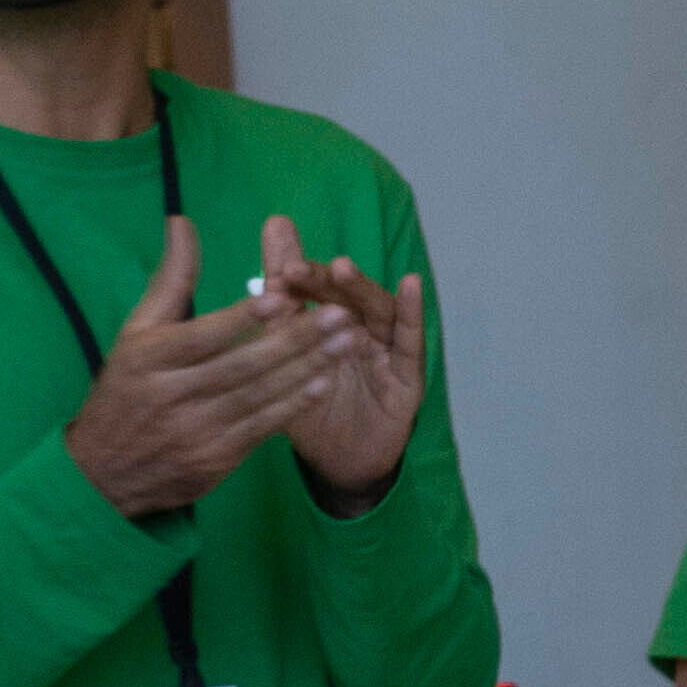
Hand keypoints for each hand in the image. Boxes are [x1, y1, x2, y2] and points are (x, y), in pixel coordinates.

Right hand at [61, 216, 330, 522]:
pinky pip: (260, 429)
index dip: (242, 318)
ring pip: (258, 396)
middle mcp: (171, 396)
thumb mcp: (137, 330)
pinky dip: (293, 406)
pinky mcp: (213, 460)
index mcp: (149, 359)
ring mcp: (194, 431)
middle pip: (240, 366)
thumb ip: (170, 279)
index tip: (282, 296)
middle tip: (341, 315)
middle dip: (295, 340)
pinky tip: (324, 383)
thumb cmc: (126, 387)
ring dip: (307, 369)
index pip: (201, 336)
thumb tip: (183, 221)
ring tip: (346, 342)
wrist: (103, 471)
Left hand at [248, 218, 427, 503]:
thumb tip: (274, 223)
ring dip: (360, 289)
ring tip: (342, 269)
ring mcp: (387, 351)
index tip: (279, 271)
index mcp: (331, 324)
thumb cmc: (314, 406)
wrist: (337, 463)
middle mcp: (362, 330)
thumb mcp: (285, 352)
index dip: (301, 279)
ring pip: (377, 313)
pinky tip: (410, 285)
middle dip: (325, 280)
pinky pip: (410, 342)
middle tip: (300, 269)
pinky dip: (411, 312)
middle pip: (347, 298)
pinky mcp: (407, 378)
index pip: (317, 293)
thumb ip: (281, 295)